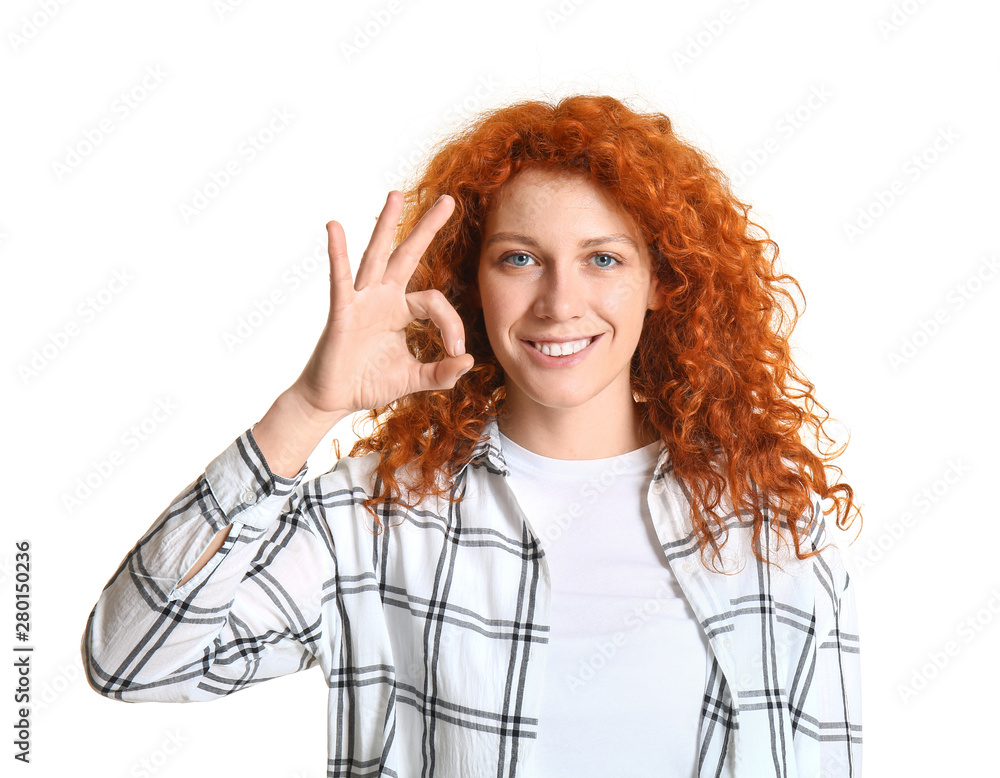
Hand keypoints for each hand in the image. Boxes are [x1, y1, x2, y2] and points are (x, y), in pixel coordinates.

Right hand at [290, 190, 474, 417]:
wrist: (334, 399)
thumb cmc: (369, 383)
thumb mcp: (414, 378)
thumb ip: (441, 372)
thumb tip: (468, 360)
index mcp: (401, 310)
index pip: (435, 302)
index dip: (451, 324)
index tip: (456, 351)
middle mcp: (383, 298)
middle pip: (408, 255)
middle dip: (427, 228)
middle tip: (448, 200)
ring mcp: (361, 301)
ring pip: (377, 256)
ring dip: (386, 225)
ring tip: (396, 195)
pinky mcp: (342, 312)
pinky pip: (340, 280)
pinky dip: (338, 254)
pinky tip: (335, 227)